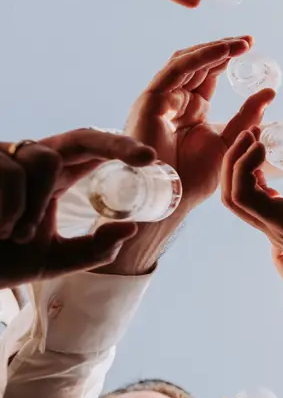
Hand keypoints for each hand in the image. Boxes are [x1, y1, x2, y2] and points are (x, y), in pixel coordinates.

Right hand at [0, 129, 155, 287]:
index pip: (95, 154)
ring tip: (11, 233)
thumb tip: (131, 228)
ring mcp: (4, 155)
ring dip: (35, 206)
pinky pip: (9, 172)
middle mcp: (33, 159)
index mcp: (55, 178)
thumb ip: (92, 249)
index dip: (123, 150)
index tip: (153, 160)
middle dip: (117, 145)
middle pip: (82, 137)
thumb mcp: (51, 260)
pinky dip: (8, 208)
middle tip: (144, 158)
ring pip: (44, 161)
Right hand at [125, 37, 274, 211]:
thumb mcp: (230, 140)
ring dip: (213, 49)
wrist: (173, 197)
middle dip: (223, 48)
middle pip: (198, 63)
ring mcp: (161, 98)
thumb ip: (248, 116)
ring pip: (187, 62)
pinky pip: (176, 70)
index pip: (209, 73)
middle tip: (248, 40)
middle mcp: (175, 99)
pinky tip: (222, 52)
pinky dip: (199, 58)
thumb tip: (271, 92)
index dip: (227, 58)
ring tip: (239, 44)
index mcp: (191, 108)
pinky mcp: (151, 100)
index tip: (251, 47)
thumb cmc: (196, 176)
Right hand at [222, 125, 282, 299]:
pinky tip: (261, 148)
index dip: (247, 164)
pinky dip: (244, 168)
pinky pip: (244, 195)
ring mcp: (275, 226)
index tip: (259, 139)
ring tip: (252, 136)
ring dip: (235, 161)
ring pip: (231, 195)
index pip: (250, 194)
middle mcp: (275, 225)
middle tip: (252, 131)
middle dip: (235, 158)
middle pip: (232, 194)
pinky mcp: (281, 222)